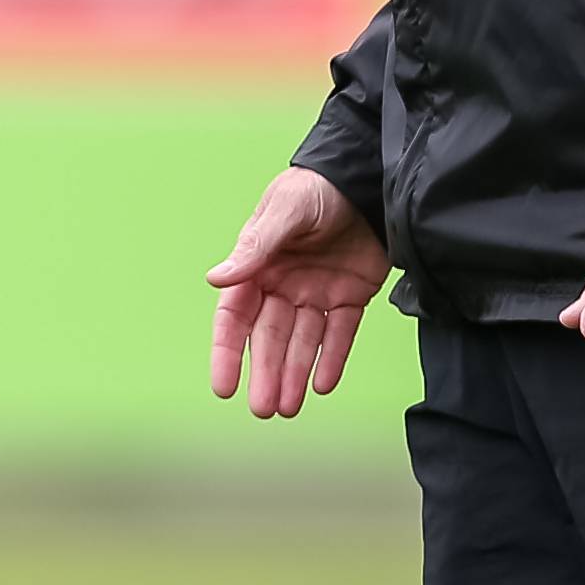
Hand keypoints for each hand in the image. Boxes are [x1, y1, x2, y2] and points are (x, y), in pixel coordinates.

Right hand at [207, 169, 389, 419]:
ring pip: (303, 341)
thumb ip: (256, 247)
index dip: (228, 352)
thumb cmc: (316, 186)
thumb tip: (216, 278)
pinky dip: (332, 358)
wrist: (367, 175)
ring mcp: (317, 291)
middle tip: (264, 408)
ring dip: (296, 373)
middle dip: (266, 373)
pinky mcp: (350, 294)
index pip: (235, 317)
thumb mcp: (285, 210)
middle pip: (271, 337)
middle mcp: (283, 284)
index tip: (224, 386)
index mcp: (258, 265)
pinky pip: (340, 332)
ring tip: (290, 408)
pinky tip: (323, 384)